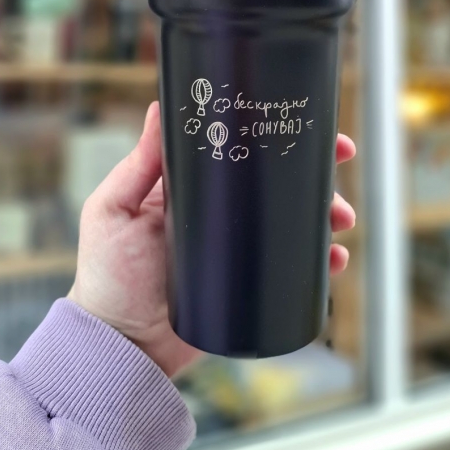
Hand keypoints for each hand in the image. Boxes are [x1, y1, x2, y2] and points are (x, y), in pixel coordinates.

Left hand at [68, 101, 356, 376]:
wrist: (121, 343)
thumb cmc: (109, 274)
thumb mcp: (114, 209)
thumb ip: (137, 164)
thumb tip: (159, 107)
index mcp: (196, 189)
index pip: (240, 151)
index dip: (272, 133)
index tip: (304, 120)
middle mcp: (224, 215)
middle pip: (277, 184)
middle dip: (314, 171)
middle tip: (339, 159)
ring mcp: (241, 249)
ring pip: (293, 223)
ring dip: (325, 214)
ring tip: (340, 219)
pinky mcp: (253, 284)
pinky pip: (294, 268)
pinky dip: (321, 262)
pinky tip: (335, 259)